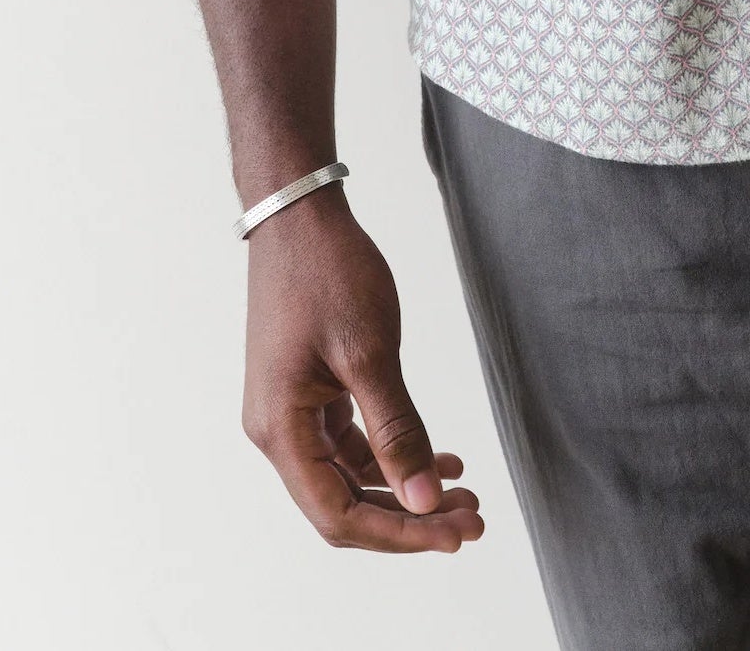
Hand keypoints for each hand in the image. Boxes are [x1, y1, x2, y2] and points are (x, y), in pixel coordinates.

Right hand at [241, 191, 484, 552]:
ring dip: (405, 489)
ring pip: (351, 477)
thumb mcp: (369, 354)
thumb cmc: (327, 273)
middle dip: (409, 518)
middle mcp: (279, 431)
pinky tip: (438, 457)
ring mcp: (291, 412)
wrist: (299, 215)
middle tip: (471, 520)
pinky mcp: (308, 392)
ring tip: (463, 494)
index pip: (339, 515)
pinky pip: (351, 444)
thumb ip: (397, 431)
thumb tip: (425, 500)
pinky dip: (393, 454)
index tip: (454, 535)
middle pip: (345, 504)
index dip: (400, 534)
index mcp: (281, 430)